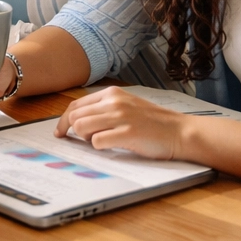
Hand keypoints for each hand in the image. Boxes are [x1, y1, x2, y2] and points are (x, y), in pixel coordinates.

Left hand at [55, 87, 187, 159]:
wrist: (181, 132)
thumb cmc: (153, 122)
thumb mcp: (127, 106)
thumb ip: (104, 109)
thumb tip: (77, 121)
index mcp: (112, 94)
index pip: (75, 105)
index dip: (63, 120)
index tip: (60, 132)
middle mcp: (114, 102)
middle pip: (75, 117)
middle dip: (74, 131)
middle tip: (85, 140)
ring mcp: (121, 117)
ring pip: (81, 128)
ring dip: (86, 139)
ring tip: (103, 140)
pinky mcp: (127, 133)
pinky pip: (97, 141)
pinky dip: (99, 146)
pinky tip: (112, 146)